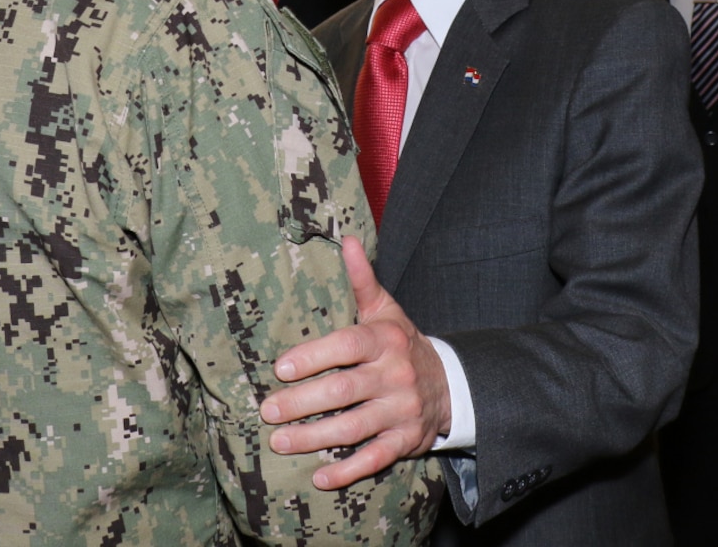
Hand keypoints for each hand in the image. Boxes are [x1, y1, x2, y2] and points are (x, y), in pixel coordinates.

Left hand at [259, 236, 450, 489]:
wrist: (449, 385)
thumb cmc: (401, 343)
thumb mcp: (385, 310)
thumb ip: (362, 279)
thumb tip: (345, 238)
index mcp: (386, 340)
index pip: (347, 345)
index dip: (314, 356)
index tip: (280, 368)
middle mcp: (395, 375)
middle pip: (344, 391)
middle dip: (303, 403)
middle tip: (268, 411)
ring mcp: (401, 411)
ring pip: (354, 428)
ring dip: (314, 438)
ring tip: (279, 441)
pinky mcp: (405, 442)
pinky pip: (375, 459)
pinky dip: (347, 471)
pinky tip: (319, 478)